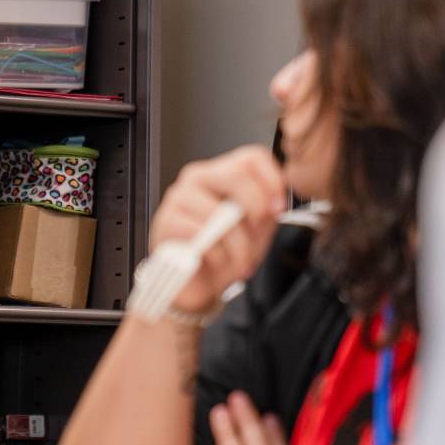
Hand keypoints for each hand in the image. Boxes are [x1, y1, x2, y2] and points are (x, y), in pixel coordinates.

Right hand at [148, 145, 285, 313]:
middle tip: (256, 231)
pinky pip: (202, 235)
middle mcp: (198, 179)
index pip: (251, 157)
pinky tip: (216, 261)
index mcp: (222, 174)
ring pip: (220, 211)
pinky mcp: (166, 221)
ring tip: (239, 260)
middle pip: (235, 174)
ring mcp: (179, 197)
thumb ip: (266, 210)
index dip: (271, 180)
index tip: (277, 207)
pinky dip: (217, 255)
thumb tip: (273, 200)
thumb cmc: (224, 254)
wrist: (197, 286)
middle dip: (255, 207)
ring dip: (238, 245)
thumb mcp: (256, 230)